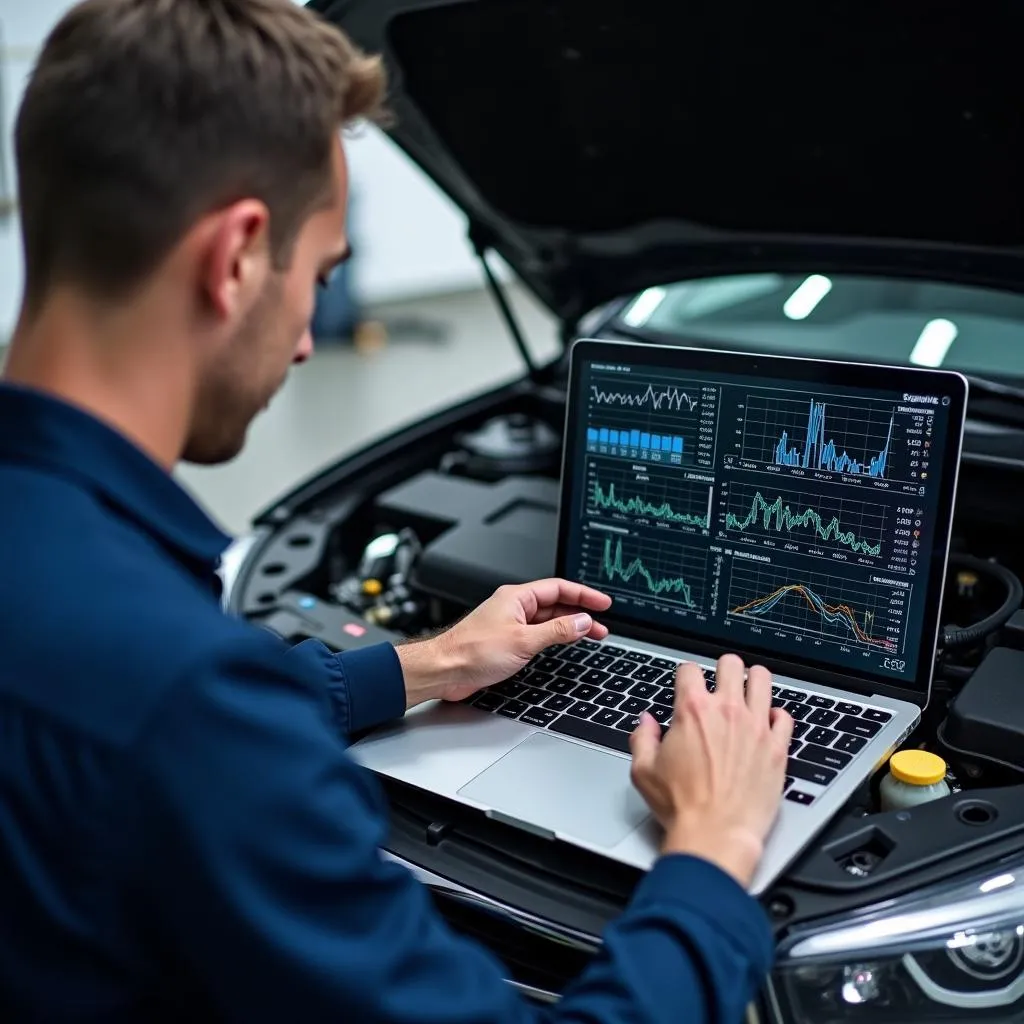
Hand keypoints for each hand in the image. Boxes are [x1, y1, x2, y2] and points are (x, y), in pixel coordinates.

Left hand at [396, 579, 611, 707]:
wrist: (445, 670)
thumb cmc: (471, 651)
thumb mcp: (523, 641)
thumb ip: (556, 631)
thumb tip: (581, 621)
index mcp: (516, 598)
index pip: (558, 588)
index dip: (584, 594)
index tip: (603, 603)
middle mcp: (513, 607)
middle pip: (555, 604)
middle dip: (580, 613)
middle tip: (601, 624)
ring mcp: (510, 624)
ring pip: (547, 620)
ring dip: (569, 626)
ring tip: (590, 635)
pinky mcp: (507, 641)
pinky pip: (538, 634)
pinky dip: (555, 637)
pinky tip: (564, 644)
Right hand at [628, 654, 792, 887]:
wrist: (716, 835)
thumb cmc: (682, 807)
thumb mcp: (644, 771)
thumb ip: (643, 739)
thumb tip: (646, 724)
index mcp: (692, 711)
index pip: (689, 669)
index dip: (685, 675)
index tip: (686, 684)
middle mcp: (727, 711)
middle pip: (731, 664)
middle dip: (723, 669)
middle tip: (720, 682)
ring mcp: (756, 727)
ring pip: (763, 680)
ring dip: (753, 680)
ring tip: (748, 689)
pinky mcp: (777, 748)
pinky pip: (785, 717)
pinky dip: (777, 716)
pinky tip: (768, 722)